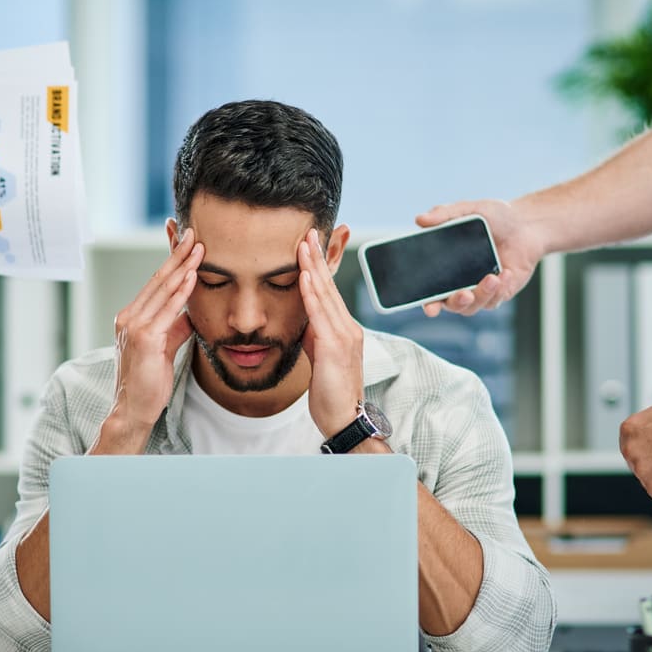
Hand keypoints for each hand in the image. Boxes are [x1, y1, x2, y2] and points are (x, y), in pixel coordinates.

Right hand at [108, 228, 202, 431]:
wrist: (134, 409)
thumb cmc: (149, 381)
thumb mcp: (165, 346)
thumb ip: (175, 327)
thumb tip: (191, 312)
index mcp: (131, 316)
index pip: (155, 283)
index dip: (171, 262)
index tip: (184, 243)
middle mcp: (128, 317)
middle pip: (158, 280)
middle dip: (177, 255)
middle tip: (192, 233)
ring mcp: (134, 326)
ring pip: (162, 290)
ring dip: (182, 266)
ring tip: (198, 247)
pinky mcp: (143, 338)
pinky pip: (167, 310)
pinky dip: (180, 291)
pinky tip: (192, 276)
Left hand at [298, 229, 364, 438]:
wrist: (344, 419)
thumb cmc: (331, 393)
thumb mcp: (320, 358)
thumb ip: (315, 336)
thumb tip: (304, 320)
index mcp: (344, 329)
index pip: (329, 292)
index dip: (319, 267)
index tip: (309, 244)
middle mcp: (348, 328)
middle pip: (329, 286)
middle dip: (317, 257)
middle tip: (308, 231)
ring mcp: (344, 336)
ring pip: (324, 295)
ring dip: (312, 267)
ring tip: (303, 244)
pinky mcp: (335, 348)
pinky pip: (320, 315)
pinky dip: (311, 293)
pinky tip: (304, 276)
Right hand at [414, 199, 547, 316]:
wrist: (528, 224)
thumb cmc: (497, 217)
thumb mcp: (470, 210)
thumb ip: (445, 214)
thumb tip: (420, 219)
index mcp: (445, 266)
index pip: (430, 290)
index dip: (427, 302)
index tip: (430, 308)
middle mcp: (459, 282)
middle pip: (451, 304)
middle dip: (456, 303)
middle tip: (464, 294)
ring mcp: (479, 289)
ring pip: (472, 306)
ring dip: (481, 295)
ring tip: (492, 278)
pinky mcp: (499, 293)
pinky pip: (494, 301)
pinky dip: (499, 290)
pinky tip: (506, 274)